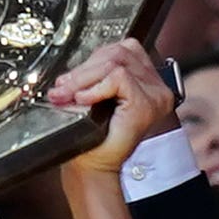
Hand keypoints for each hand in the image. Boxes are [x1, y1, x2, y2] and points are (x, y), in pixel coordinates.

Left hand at [49, 38, 175, 174]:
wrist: (94, 167)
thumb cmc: (93, 138)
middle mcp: (156, 87)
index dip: (93, 60)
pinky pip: (117, 77)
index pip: (123, 50)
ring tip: (68, 94)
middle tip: (61, 87)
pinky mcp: (145, 103)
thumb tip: (75, 65)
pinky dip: (95, 87)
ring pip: (116, 62)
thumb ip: (95, 75)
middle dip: (84, 69)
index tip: (69, 79)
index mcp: (147, 82)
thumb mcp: (94, 96)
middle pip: (119, 53)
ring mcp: (154, 95)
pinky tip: (83, 100)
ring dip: (84, 77)